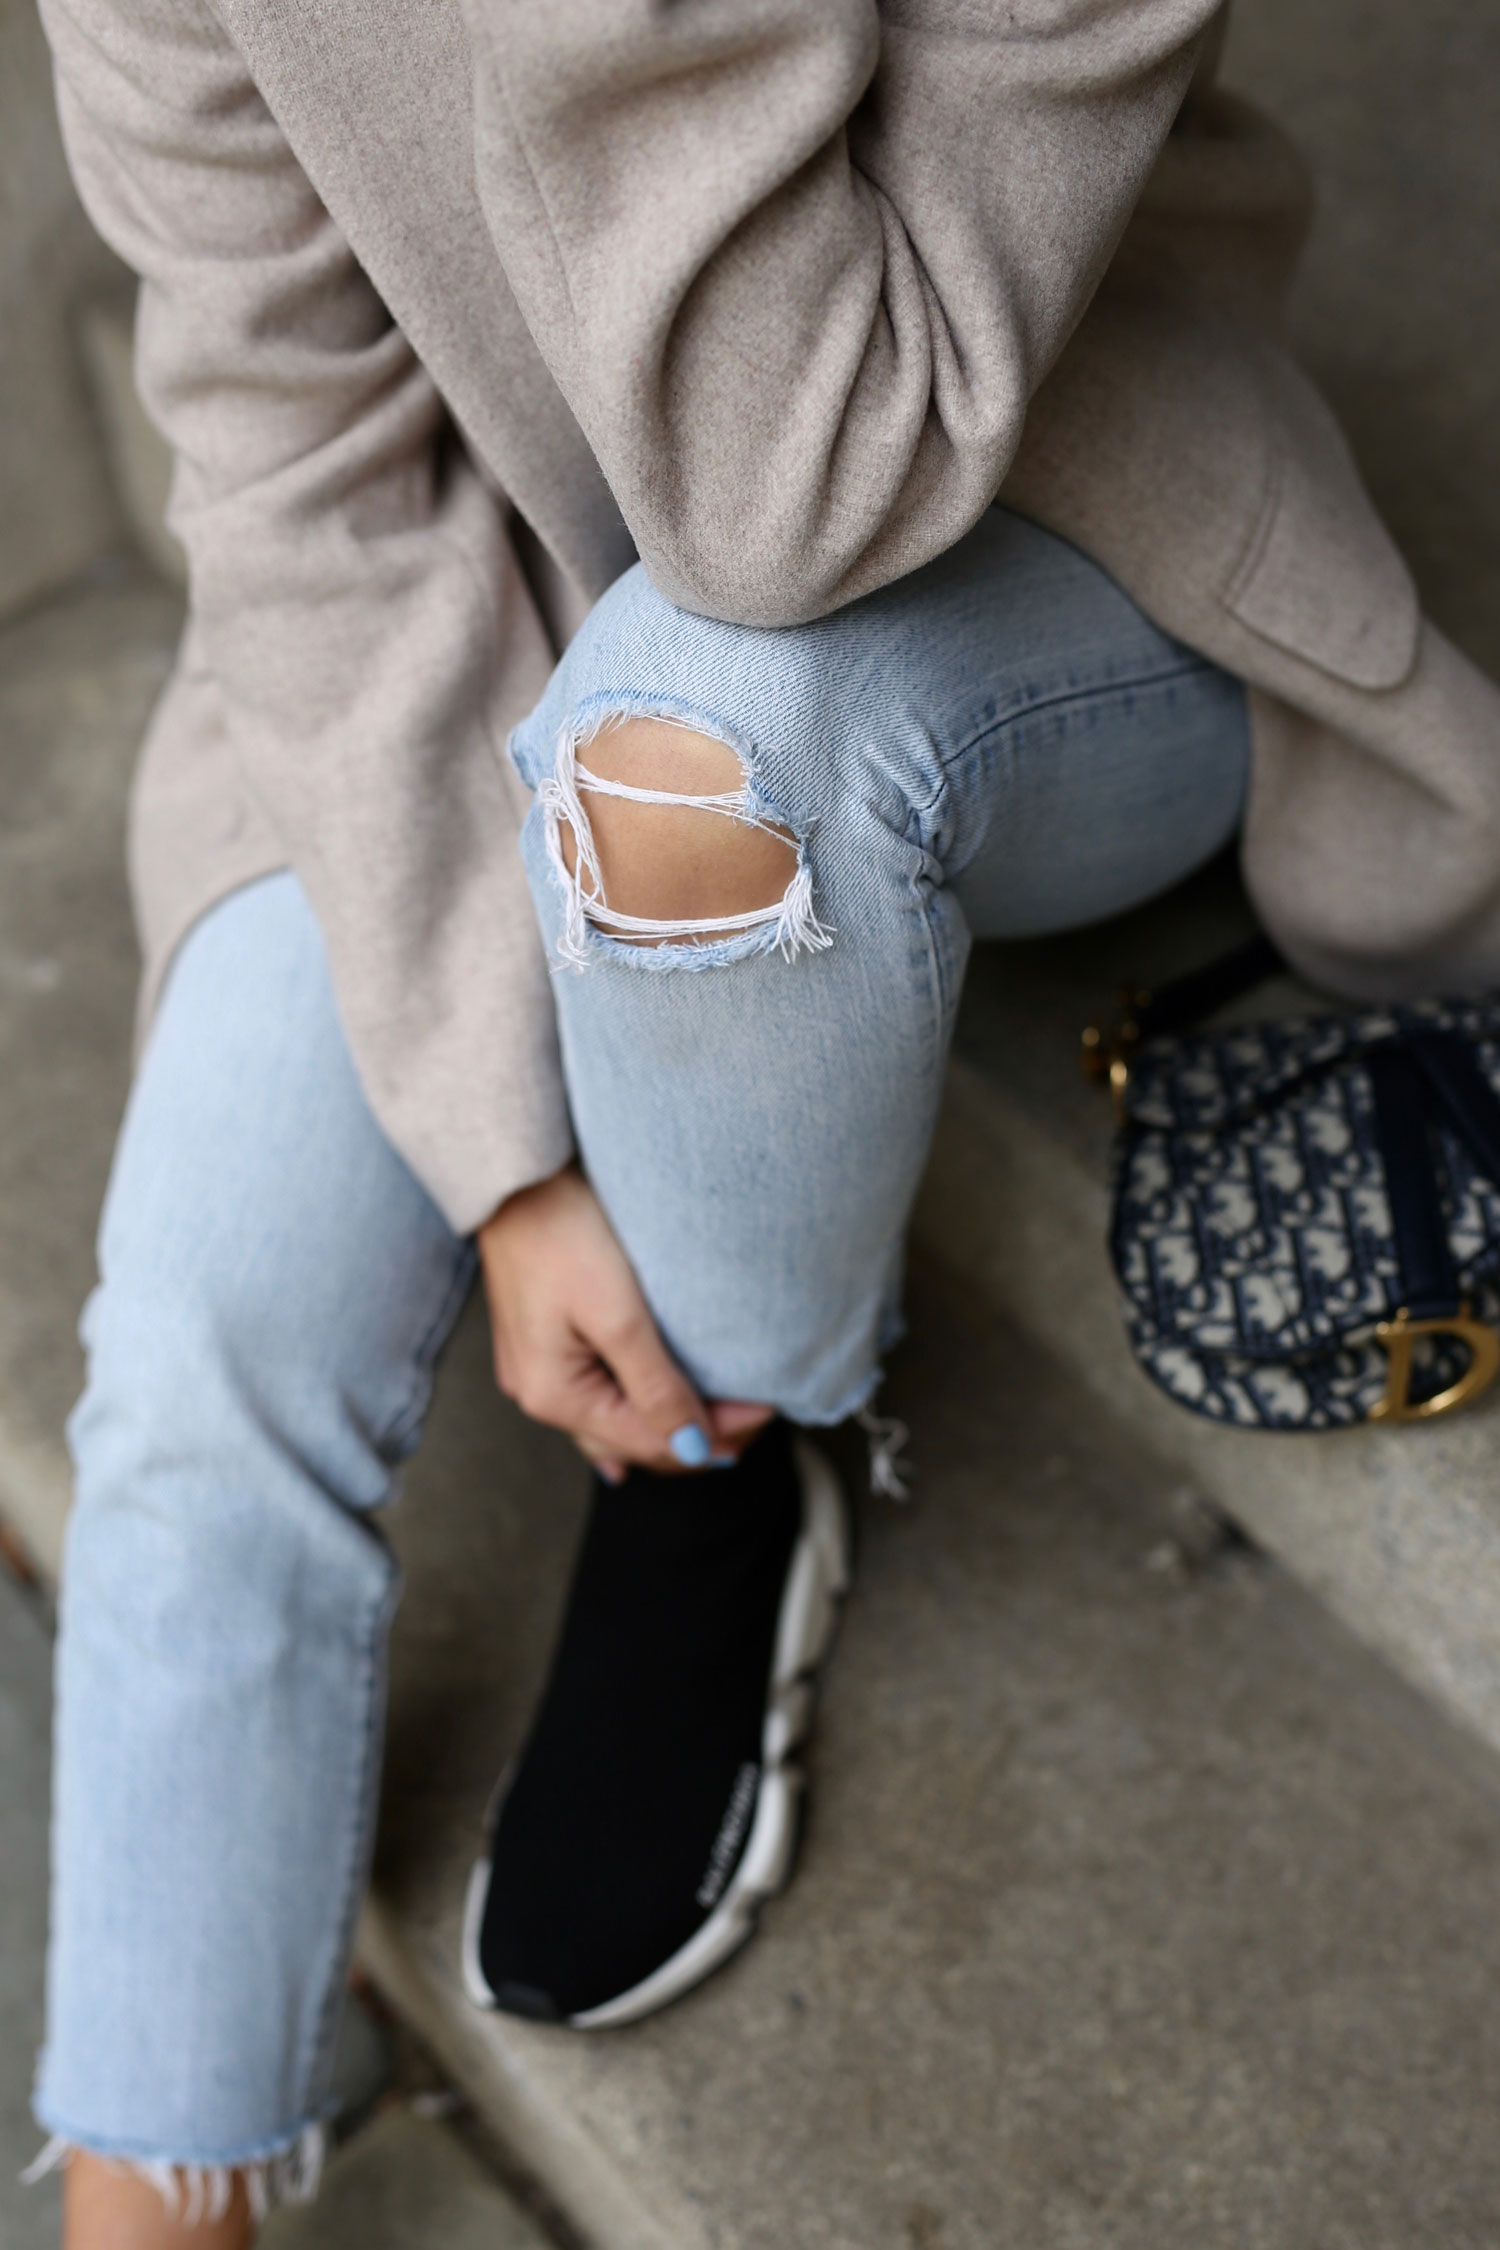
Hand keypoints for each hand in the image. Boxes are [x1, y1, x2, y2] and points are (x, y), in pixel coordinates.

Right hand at [478, 1164, 772, 1479]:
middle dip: (694, 1436)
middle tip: (755, 1416)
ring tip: (718, 1422)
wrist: (515, 1175)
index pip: (652, 1441)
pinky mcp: (543, 1342)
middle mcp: (539, 1394)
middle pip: (631, 1441)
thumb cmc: (561, 1233)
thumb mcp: (619, 1316)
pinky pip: (596, 1395)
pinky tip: (644, 1426)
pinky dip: (631, 1411)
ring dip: (665, 1424)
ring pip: (614, 1421)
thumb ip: (656, 1387)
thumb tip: (694, 1447)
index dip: (715, 1435)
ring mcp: (537, 1370)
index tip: (766, 1410)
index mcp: (555, 1396)